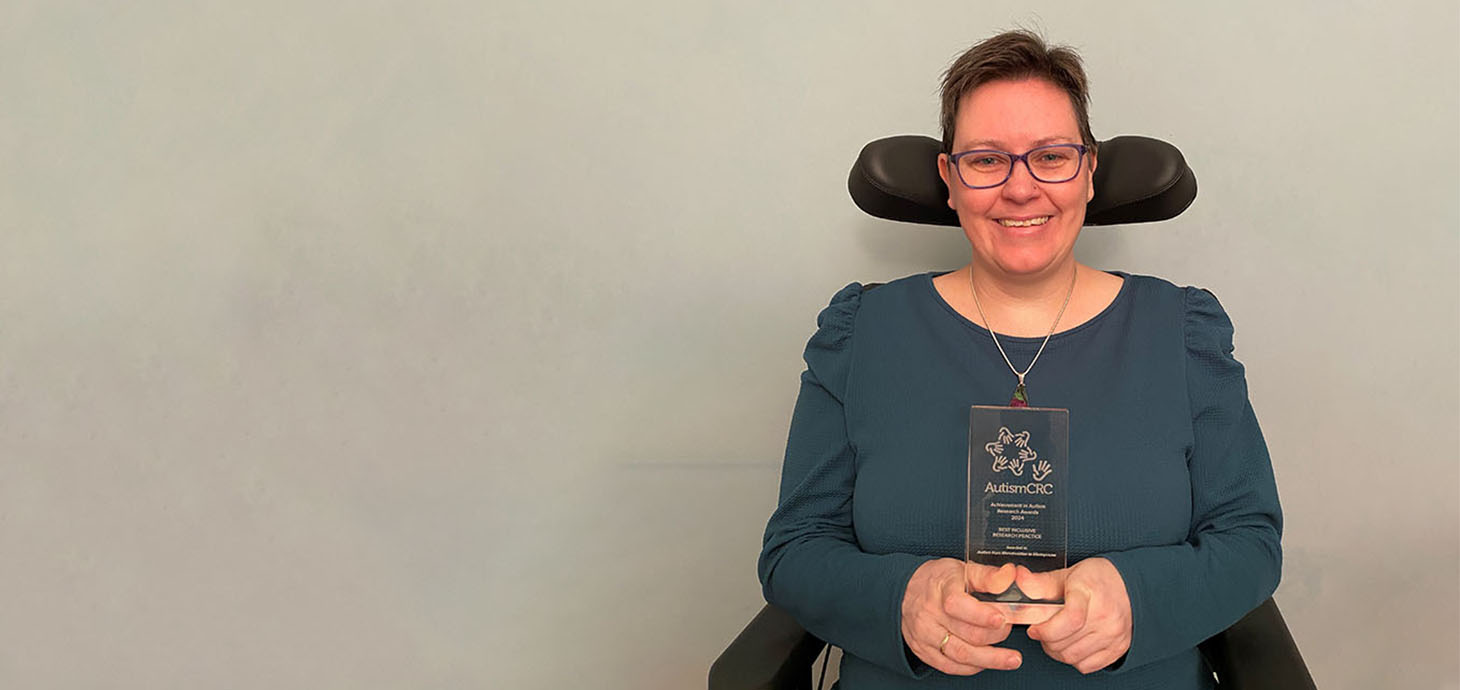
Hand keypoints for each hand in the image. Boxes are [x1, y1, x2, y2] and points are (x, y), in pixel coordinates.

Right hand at [901, 559, 1021, 675]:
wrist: (905, 591)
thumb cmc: (938, 580)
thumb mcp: (962, 569)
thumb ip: (988, 575)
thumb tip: (1009, 577)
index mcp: (940, 589)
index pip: (958, 604)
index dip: (982, 615)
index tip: (1001, 618)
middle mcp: (929, 614)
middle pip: (967, 633)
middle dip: (996, 635)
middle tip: (1008, 629)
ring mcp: (925, 635)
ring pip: (961, 654)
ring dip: (991, 659)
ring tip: (1011, 659)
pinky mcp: (924, 651)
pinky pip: (951, 666)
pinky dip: (973, 667)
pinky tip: (986, 662)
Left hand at [1018, 558, 1132, 673]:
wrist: (1131, 585)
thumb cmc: (1097, 579)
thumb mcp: (1067, 574)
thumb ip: (1041, 582)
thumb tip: (1019, 578)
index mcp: (1091, 593)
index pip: (1070, 619)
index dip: (1046, 629)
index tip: (1034, 628)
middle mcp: (1105, 616)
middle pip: (1066, 643)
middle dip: (1046, 640)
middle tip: (1042, 630)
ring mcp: (1113, 635)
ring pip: (1073, 657)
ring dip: (1057, 651)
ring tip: (1055, 637)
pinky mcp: (1118, 648)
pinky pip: (1088, 666)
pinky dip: (1074, 659)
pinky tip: (1071, 645)